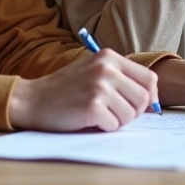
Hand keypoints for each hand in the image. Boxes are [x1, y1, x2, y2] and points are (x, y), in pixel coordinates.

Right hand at [8, 49, 157, 131]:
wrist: (32, 99)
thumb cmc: (65, 88)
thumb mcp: (93, 70)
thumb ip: (120, 77)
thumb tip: (152, 99)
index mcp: (109, 56)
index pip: (149, 78)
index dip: (150, 96)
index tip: (140, 106)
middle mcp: (106, 68)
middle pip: (144, 98)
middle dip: (134, 112)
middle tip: (115, 113)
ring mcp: (99, 87)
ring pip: (131, 115)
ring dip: (117, 121)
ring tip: (98, 114)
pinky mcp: (92, 106)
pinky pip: (114, 126)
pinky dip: (104, 128)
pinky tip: (88, 119)